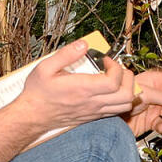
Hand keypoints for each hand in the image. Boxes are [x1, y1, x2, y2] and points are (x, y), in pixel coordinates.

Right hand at [14, 40, 136, 134]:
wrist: (32, 116)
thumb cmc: (38, 93)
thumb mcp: (45, 67)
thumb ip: (66, 54)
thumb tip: (83, 44)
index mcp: (83, 89)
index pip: (114, 81)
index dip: (116, 67)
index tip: (106, 59)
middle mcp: (92, 102)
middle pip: (126, 95)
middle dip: (128, 79)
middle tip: (118, 68)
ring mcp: (94, 111)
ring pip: (124, 105)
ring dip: (127, 90)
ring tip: (116, 78)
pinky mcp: (92, 117)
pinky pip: (116, 111)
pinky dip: (120, 100)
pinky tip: (109, 90)